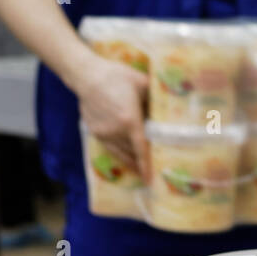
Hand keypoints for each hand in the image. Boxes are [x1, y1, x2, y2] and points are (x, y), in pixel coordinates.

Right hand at [70, 54, 148, 170]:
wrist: (86, 75)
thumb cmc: (116, 76)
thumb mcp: (141, 83)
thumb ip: (155, 97)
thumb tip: (170, 105)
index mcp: (130, 120)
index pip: (141, 149)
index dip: (146, 166)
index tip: (151, 179)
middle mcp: (116, 131)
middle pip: (132, 153)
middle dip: (142, 163)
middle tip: (154, 171)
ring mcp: (104, 133)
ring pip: (121, 153)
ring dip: (131, 162)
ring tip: (140, 169)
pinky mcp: (95, 132)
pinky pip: (111, 148)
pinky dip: (120, 154)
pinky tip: (126, 156)